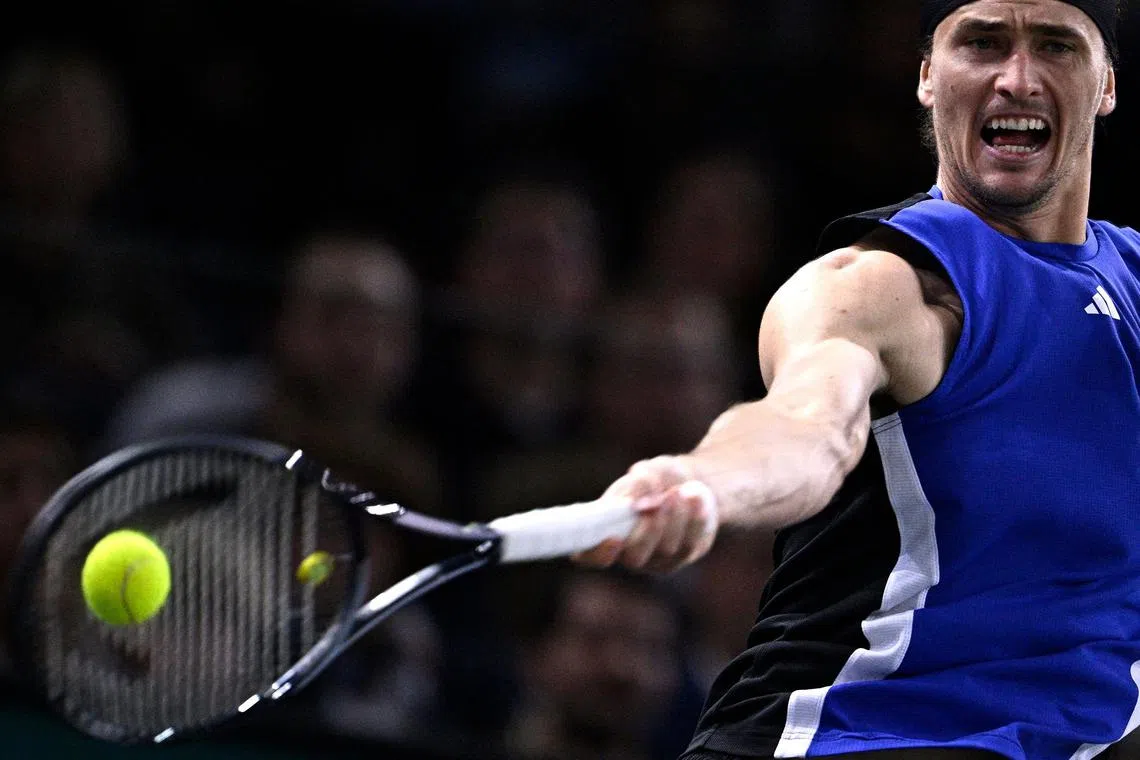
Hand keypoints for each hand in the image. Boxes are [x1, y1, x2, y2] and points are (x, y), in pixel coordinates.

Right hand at [573, 455, 718, 572]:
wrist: (689, 482)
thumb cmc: (656, 479)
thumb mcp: (645, 474)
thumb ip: (637, 486)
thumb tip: (635, 504)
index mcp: (605, 532)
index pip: (588, 556)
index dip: (596, 553)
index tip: (613, 538)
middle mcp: (629, 552)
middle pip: (635, 557)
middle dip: (649, 530)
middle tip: (661, 500)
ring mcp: (657, 558)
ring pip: (666, 550)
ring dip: (674, 519)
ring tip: (680, 492)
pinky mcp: (684, 555)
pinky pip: (689, 545)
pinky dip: (694, 521)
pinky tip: (697, 499)